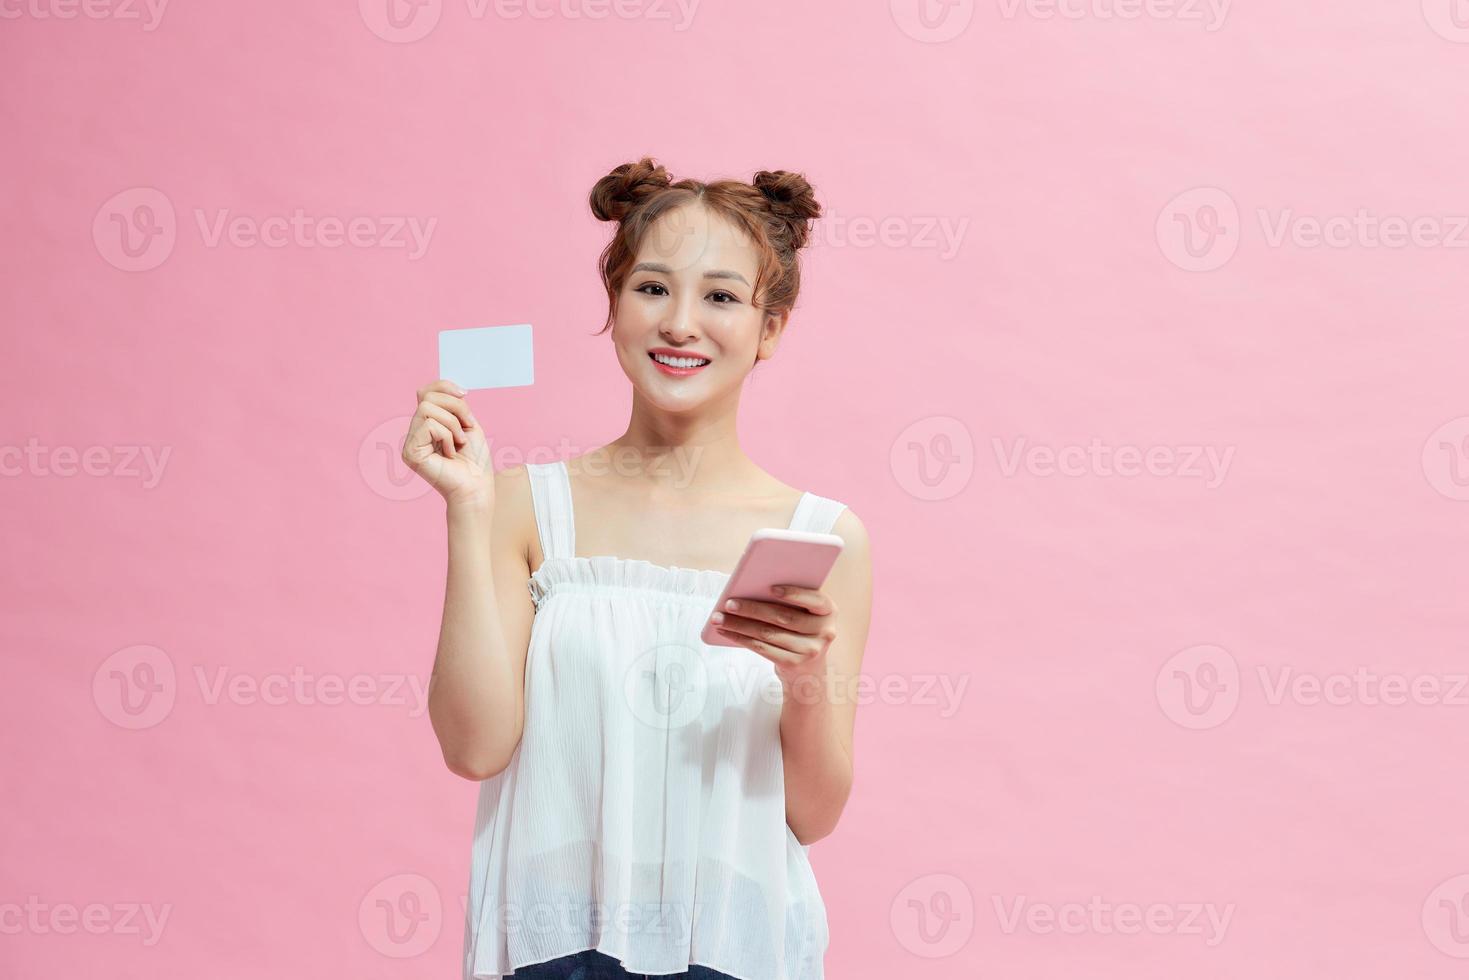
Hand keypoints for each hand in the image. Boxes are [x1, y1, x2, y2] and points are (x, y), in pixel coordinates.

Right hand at [401, 380, 492, 507]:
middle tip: (467, 428)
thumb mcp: (467, 424)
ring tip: (458, 442)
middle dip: (455, 407)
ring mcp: (409, 443)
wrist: (477, 487)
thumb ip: (453, 405)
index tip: (465, 394)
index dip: (444, 386)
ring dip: (452, 423)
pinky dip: (446, 436)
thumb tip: (447, 388)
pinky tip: (450, 453)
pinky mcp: (410, 452)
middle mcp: (414, 433)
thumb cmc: (475, 461)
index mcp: (426, 425)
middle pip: (426, 396)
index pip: (425, 392)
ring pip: (426, 408)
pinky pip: (428, 425)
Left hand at [711, 586, 837, 687]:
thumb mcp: (805, 615)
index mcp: (829, 611)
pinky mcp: (794, 664)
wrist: (808, 670)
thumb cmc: (801, 630)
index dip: (794, 594)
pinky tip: (727, 632)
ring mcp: (810, 651)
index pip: (815, 600)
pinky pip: (762, 648)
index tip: (770, 588)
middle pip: (784, 617)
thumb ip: (790, 601)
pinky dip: (741, 639)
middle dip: (752, 609)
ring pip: (768, 634)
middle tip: (729, 603)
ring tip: (720, 618)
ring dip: (740, 625)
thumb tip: (751, 588)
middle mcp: (825, 632)